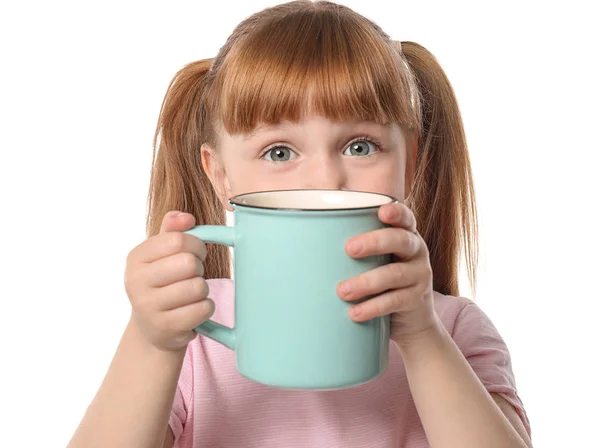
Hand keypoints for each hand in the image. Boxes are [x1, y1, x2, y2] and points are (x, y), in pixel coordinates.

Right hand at [124, 211, 213, 350]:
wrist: (152, 327)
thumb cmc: (162, 283)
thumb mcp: (161, 253)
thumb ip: (173, 229)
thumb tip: (186, 218)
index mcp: (136, 257)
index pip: (178, 240)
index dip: (196, 245)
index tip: (194, 253)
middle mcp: (135, 281)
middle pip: (189, 263)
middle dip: (199, 268)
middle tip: (192, 276)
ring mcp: (148, 307)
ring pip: (198, 287)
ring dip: (203, 290)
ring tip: (190, 295)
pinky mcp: (165, 327)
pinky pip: (203, 308)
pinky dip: (205, 308)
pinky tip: (192, 310)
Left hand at [337, 202, 435, 344]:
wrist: (412, 322)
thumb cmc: (382, 283)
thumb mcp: (375, 262)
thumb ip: (354, 250)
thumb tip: (300, 244)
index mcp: (405, 235)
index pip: (406, 218)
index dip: (397, 213)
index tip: (381, 211)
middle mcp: (416, 252)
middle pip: (400, 240)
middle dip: (375, 242)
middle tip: (349, 249)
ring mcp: (419, 276)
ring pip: (395, 273)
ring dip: (366, 281)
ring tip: (342, 291)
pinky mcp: (416, 301)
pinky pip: (395, 301)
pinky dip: (373, 307)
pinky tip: (354, 313)